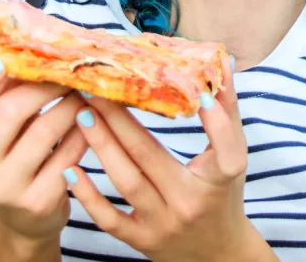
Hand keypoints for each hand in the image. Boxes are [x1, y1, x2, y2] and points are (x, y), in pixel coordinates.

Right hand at [0, 58, 88, 245]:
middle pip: (9, 110)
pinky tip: (91, 123)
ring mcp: (5, 186)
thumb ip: (9, 90)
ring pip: (46, 129)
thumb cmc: (17, 155)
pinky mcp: (37, 200)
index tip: (0, 63)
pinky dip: (86, 131)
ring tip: (83, 95)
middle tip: (68, 75)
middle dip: (46, 85)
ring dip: (72, 105)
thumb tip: (30, 44)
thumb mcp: (4, 124)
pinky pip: (70, 152)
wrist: (27, 215)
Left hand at [65, 58, 274, 261]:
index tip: (198, 94)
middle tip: (97, 90)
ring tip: (82, 115)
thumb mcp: (234, 156)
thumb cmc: (224, 194)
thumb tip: (223, 62)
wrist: (216, 253)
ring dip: (101, 146)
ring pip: (127, 182)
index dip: (216, 122)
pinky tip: (72, 168)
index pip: (225, 148)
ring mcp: (163, 224)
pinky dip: (88, 195)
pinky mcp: (143, 241)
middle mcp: (190, 202)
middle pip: (151, 156)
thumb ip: (227, 111)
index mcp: (220, 178)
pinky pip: (109, 219)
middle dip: (120, 120)